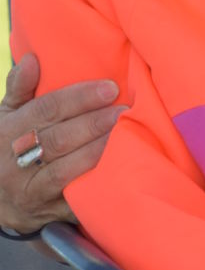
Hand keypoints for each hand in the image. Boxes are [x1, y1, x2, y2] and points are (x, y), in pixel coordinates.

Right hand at [0, 54, 125, 234]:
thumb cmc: (7, 149)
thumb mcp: (6, 118)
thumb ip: (20, 90)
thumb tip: (33, 59)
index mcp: (7, 130)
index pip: (45, 110)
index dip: (78, 98)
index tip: (109, 88)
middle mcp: (16, 159)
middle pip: (59, 138)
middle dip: (93, 123)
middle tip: (124, 110)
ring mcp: (31, 187)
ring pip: (67, 168)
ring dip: (99, 151)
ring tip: (127, 134)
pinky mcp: (49, 210)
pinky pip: (75, 197)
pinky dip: (96, 184)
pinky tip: (119, 171)